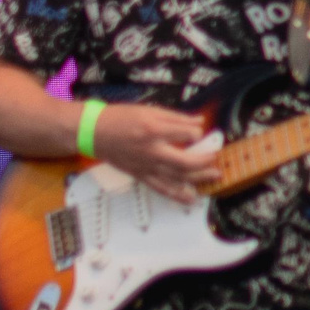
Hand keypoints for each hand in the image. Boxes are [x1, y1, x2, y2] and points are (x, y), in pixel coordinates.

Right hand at [91, 103, 219, 201]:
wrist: (94, 132)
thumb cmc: (119, 119)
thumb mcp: (149, 111)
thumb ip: (176, 118)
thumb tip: (198, 121)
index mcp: (154, 131)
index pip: (187, 134)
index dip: (198, 133)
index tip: (199, 132)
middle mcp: (152, 151)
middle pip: (186, 162)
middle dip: (205, 160)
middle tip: (215, 157)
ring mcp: (146, 166)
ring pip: (177, 177)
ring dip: (199, 178)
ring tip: (214, 175)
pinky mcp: (141, 175)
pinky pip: (162, 188)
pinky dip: (178, 195)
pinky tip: (191, 198)